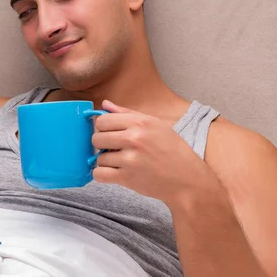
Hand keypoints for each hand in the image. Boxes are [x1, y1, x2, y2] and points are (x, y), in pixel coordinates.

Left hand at [92, 100, 220, 203]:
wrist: (188, 180)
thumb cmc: (173, 150)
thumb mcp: (156, 125)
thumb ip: (128, 114)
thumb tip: (104, 104)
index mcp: (140, 123)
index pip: (102, 121)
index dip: (102, 128)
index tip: (109, 133)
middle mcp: (134, 138)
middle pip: (96, 138)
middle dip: (101, 145)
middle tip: (113, 149)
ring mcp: (130, 159)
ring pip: (98, 158)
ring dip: (106, 162)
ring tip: (120, 162)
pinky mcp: (128, 178)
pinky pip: (99, 174)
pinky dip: (102, 175)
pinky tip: (113, 173)